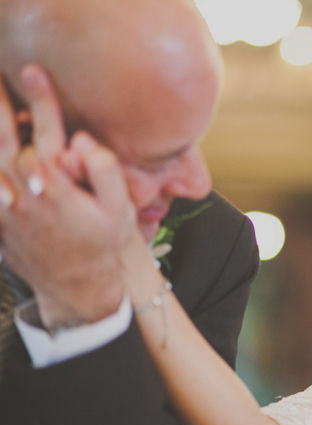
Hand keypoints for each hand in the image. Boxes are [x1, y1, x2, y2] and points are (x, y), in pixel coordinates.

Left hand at [0, 64, 139, 327]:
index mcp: (55, 186)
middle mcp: (23, 193)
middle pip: (2, 138)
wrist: (76, 286)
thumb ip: (106, 172)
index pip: (44, 132)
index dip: (40, 99)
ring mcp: (5, 207)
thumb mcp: (119, 211)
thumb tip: (85, 142)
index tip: (34, 71)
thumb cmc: (101, 245)